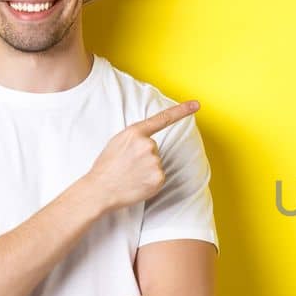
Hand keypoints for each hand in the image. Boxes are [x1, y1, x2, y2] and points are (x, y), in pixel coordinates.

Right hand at [82, 100, 199, 212]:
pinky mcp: (159, 178)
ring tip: (130, 175)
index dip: (181, 110)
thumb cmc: (106, 167)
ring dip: (147, 169)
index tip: (196, 105)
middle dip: (144, 156)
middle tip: (127, 165)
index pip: (162, 118)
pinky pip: (159, 177)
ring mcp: (154, 161)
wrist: (100, 190)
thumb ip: (135, 137)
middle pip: (154, 148)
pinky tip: (137, 183)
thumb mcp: (117, 142)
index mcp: (135, 133)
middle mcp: (147, 144)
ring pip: (157, 163)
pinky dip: (151, 181)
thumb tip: (149, 140)